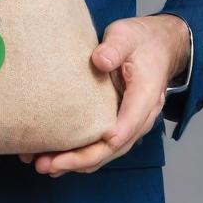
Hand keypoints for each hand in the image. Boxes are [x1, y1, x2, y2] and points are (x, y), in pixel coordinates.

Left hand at [18, 14, 189, 175]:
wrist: (159, 46)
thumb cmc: (141, 41)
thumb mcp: (127, 36)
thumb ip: (114, 48)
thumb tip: (100, 61)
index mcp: (145, 97)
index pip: (126, 126)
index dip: (104, 142)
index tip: (78, 153)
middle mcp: (139, 117)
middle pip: (111, 148)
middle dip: (79, 160)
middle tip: (48, 165)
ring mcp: (129, 123)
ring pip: (105, 152)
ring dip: (76, 163)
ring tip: (44, 166)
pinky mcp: (117, 122)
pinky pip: (101, 145)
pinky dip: (79, 154)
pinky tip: (56, 159)